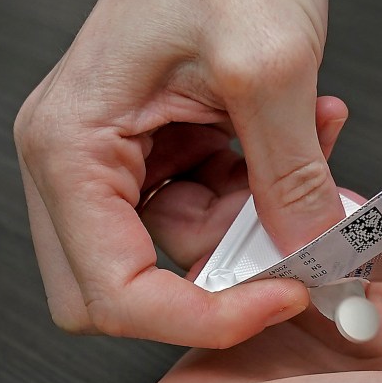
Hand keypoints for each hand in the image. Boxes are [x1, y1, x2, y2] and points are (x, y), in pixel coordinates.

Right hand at [14, 0, 345, 346]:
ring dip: (259, 221)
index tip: (279, 301)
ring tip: (310, 154)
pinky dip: (261, 192)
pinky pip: (212, 207)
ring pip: (185, 248)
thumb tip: (308, 253)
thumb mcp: (270, 64)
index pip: (110, 292)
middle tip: (291, 245)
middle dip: (224, 275)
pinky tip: (299, 138)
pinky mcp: (164, 152)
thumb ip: (289, 173)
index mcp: (71, 143)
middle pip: (132, 286)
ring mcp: (122, 158)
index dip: (198, 318)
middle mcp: (81, 159)